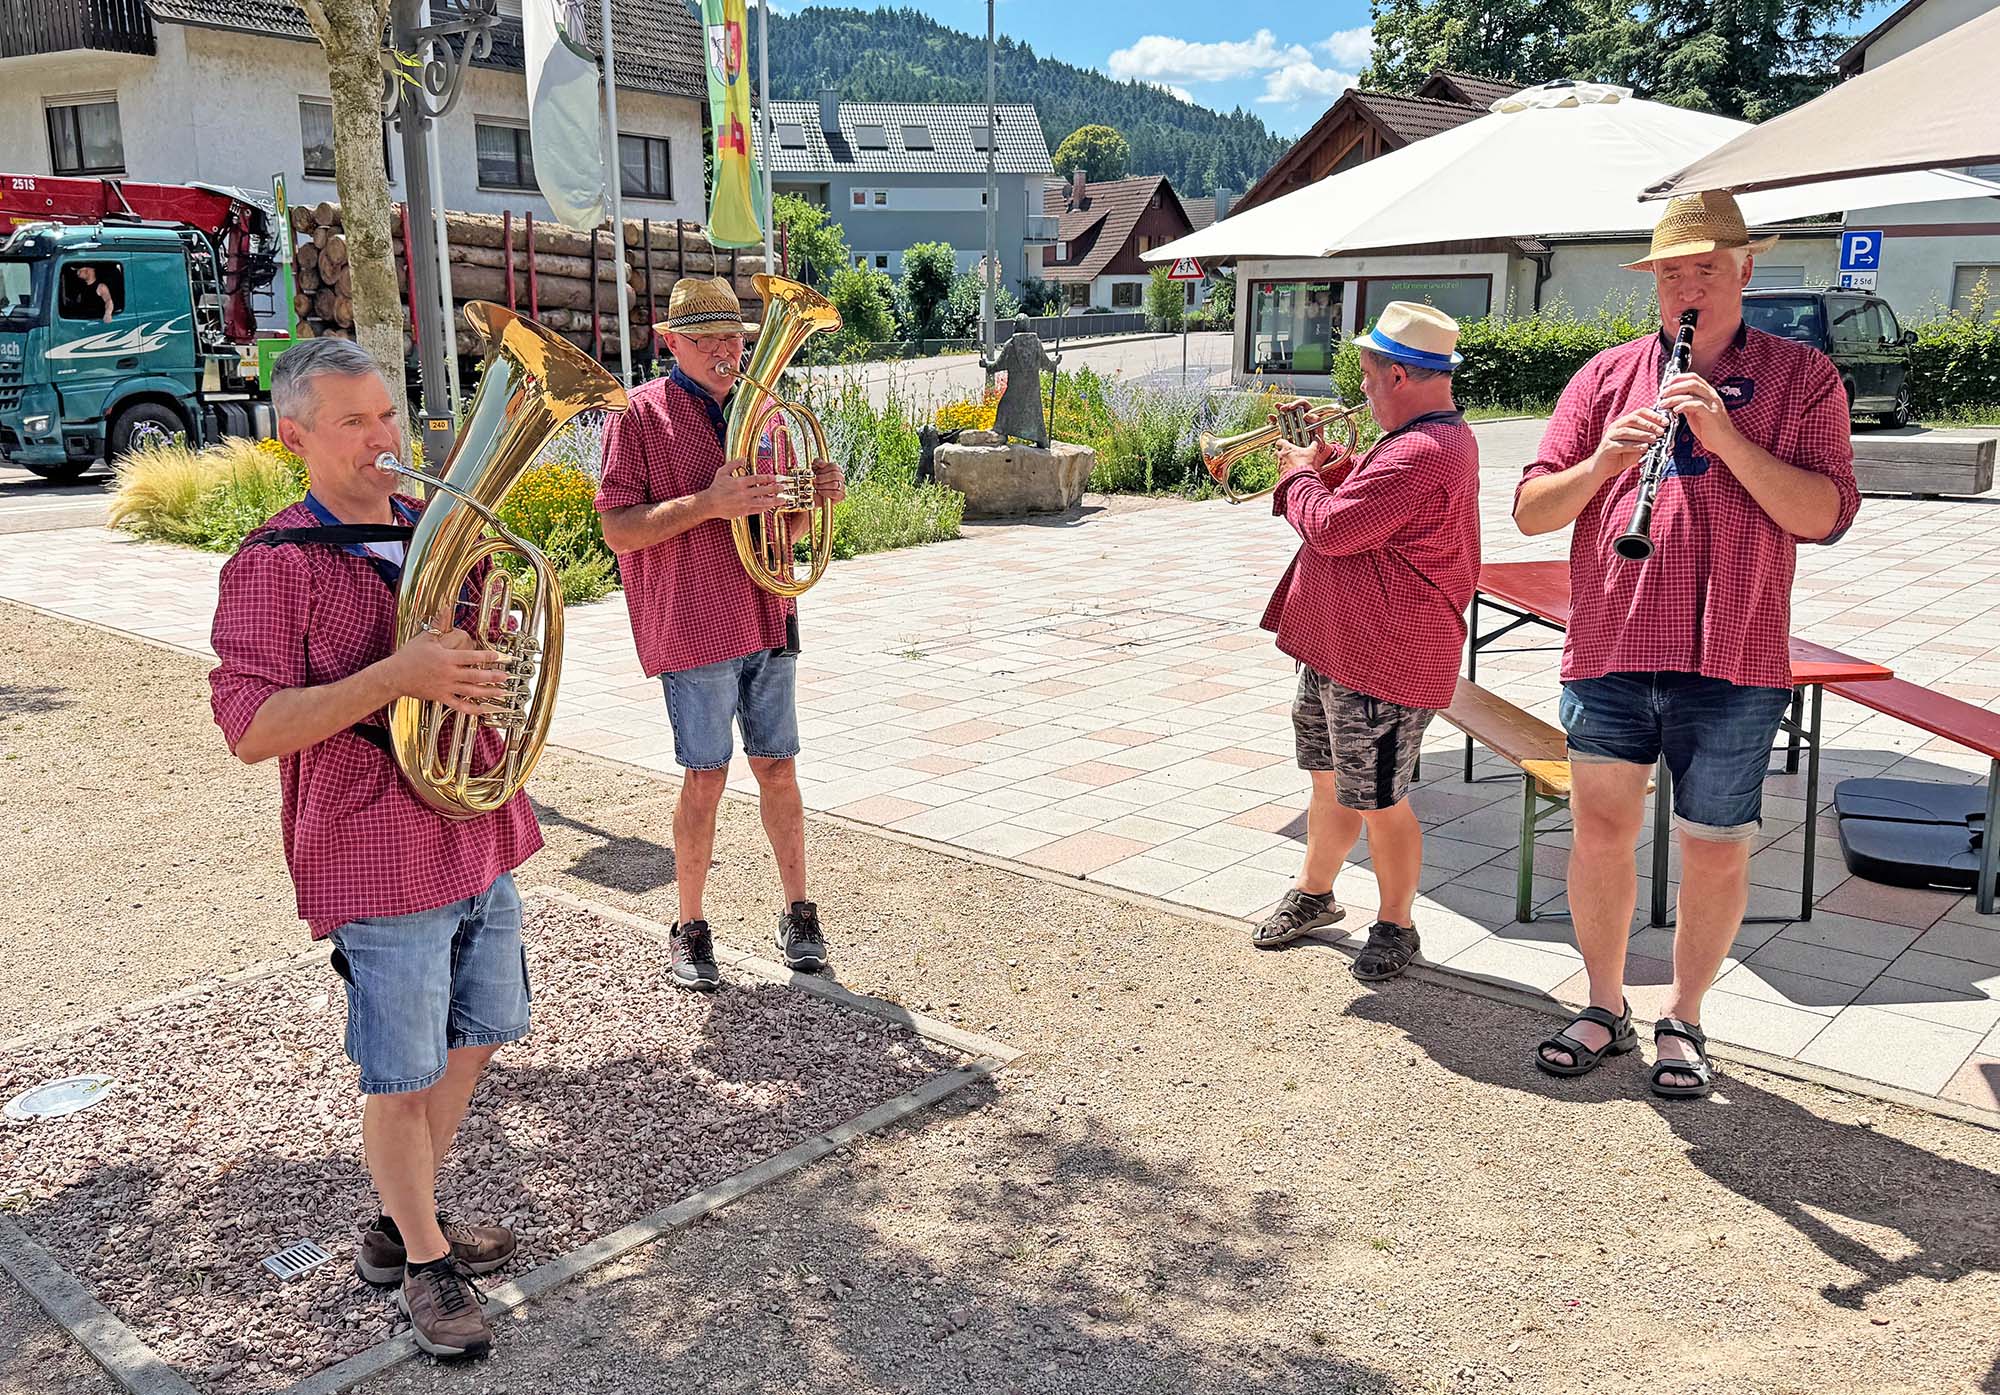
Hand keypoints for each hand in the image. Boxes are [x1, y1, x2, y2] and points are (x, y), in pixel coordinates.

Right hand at [390, 617, 509, 716]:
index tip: (498, 657)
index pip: (471, 657)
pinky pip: (459, 705)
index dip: (486, 657)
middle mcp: (448, 674)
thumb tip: (446, 608)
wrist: (395, 676)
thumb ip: (439, 624)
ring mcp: (446, 687)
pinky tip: (483, 710)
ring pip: (471, 692)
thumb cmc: (409, 656)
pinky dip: (472, 709)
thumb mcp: (426, 638)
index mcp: (446, 658)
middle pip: (475, 676)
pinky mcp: (441, 697)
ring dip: (488, 692)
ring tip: (501, 692)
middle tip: (506, 676)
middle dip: (493, 676)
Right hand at [704, 464, 779, 519]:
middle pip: (763, 490)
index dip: (768, 478)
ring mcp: (745, 503)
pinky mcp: (744, 511)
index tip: (776, 477)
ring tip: (783, 499)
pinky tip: (771, 506)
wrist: (710, 504)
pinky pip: (758, 510)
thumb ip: (733, 464)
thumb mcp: (722, 472)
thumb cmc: (716, 488)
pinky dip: (766, 508)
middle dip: (775, 488)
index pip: (757, 479)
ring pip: (763, 502)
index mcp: (739, 482)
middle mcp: (744, 493)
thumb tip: (743, 458)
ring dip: (774, 500)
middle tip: (783, 487)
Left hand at [812, 458, 845, 504]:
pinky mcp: (841, 496)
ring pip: (834, 484)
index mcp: (836, 469)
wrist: (814, 495)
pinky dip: (826, 492)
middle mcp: (841, 477)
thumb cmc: (815, 481)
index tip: (816, 472)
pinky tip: (820, 492)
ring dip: (823, 486)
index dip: (824, 469)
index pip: (834, 466)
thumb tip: (820, 462)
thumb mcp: (814, 469)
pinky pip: (835, 493)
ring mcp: (842, 486)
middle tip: (815, 480)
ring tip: (816, 487)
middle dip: (822, 478)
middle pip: (835, 475)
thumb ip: (817, 462)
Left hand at [1275, 436, 1331, 477]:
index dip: (1282, 442)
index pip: (1279, 442)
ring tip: (1292, 464)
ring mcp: (1280, 466)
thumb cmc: (1305, 463)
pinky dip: (1285, 471)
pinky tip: (1292, 472)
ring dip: (1284, 462)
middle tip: (1288, 453)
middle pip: (1277, 452)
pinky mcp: (1281, 474)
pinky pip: (1282, 471)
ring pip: (1279, 462)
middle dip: (1281, 452)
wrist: (1301, 478)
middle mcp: (1281, 456)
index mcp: (1287, 448)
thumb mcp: (1312, 452)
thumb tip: (1315, 442)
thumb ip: (1314, 445)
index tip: (1285, 443)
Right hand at [1591, 405, 1668, 476]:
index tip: (1665, 422)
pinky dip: (1634, 446)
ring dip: (1642, 434)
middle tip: (1661, 431)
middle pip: (1633, 419)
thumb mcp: (1637, 448)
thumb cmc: (1620, 457)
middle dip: (1649, 424)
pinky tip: (1644, 448)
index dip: (1653, 416)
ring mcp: (1610, 436)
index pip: (1639, 413)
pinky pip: (1622, 445)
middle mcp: (1616, 427)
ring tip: (1654, 439)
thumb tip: (1663, 439)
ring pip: (1627, 431)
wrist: (1601, 469)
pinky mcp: (1607, 447)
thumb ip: (1647, 442)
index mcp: (1623, 423)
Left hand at [1656, 372, 1739, 455]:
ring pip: (1692, 391)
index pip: (1693, 377)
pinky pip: (1696, 405)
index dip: (1678, 378)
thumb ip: (1687, 404)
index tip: (1665, 385)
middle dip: (1674, 386)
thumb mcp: (1695, 413)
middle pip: (1692, 382)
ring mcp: (1712, 404)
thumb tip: (1673, 399)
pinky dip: (1683, 405)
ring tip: (1663, 403)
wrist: (1724, 442)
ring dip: (1674, 397)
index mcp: (1708, 393)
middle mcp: (1711, 395)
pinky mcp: (1711, 414)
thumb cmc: (1710, 429)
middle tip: (1662, 394)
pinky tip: (1675, 410)